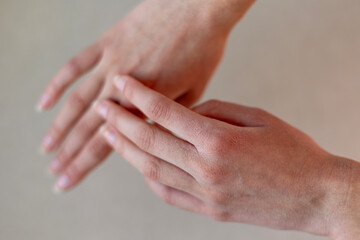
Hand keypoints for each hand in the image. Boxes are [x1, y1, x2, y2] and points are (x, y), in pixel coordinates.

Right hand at [37, 0, 253, 175]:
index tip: (67, 182)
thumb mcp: (194, 91)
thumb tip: (151, 135)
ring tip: (45, 149)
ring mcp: (111, 61)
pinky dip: (57, 84)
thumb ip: (168, 115)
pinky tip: (43, 104)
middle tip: (54, 175)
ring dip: (59, 127)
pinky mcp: (107, 42)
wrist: (199, 7)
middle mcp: (122, 86)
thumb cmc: (202, 50)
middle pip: (87, 127)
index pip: (107, 142)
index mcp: (146, 102)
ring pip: (77, 101)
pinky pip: (75, 64)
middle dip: (68, 155)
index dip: (84, 165)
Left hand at [81, 76, 357, 238]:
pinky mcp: (210, 210)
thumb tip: (186, 113)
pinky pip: (168, 193)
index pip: (166, 113)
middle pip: (150, 141)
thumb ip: (216, 112)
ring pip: (152, 170)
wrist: (316, 196)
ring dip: (127, 150)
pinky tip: (139, 164)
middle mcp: (206, 169)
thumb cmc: (293, 152)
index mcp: (219, 141)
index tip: (120, 84)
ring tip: (111, 134)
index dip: (138, 96)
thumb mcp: (257, 118)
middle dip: (121, 122)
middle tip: (102, 108)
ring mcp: (206, 193)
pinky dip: (149, 176)